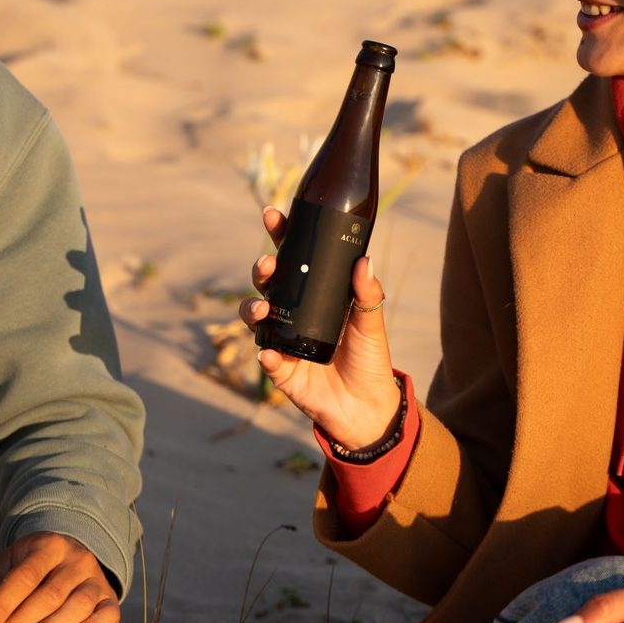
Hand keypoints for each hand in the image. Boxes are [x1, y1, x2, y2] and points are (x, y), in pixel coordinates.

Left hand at [0, 532, 119, 622]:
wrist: (67, 559)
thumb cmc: (28, 568)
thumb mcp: (6, 566)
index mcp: (47, 545)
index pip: (23, 577)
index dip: (0, 606)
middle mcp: (76, 559)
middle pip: (48, 595)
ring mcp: (97, 579)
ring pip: (77, 606)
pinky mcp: (111, 600)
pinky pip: (108, 616)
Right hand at [238, 206, 401, 451]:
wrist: (367, 407)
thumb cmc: (369, 359)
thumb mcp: (372, 323)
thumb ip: (367, 293)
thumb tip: (364, 260)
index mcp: (314, 295)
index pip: (294, 260)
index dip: (281, 237)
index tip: (274, 216)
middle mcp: (293, 312)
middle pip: (268, 283)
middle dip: (262, 269)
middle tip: (267, 264)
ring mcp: (283, 339)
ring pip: (255, 317)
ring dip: (251, 308)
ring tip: (262, 309)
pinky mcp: (280, 369)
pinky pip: (266, 358)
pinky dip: (265, 354)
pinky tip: (268, 352)